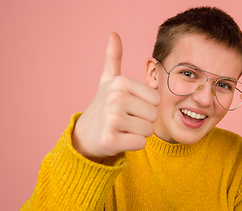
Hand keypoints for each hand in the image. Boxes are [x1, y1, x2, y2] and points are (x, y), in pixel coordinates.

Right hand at [72, 32, 160, 163]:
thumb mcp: (108, 81)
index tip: (130, 107)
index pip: (157, 99)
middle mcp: (115, 98)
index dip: (147, 106)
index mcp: (121, 83)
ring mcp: (112, 118)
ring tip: (122, 129)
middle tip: (125, 120)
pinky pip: (140, 144)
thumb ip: (113, 59)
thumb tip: (113, 33)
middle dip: (143, 121)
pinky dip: (132, 145)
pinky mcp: (110, 139)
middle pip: (154, 115)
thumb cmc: (103, 107)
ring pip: (148, 130)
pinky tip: (119, 139)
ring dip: (138, 133)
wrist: (85, 135)